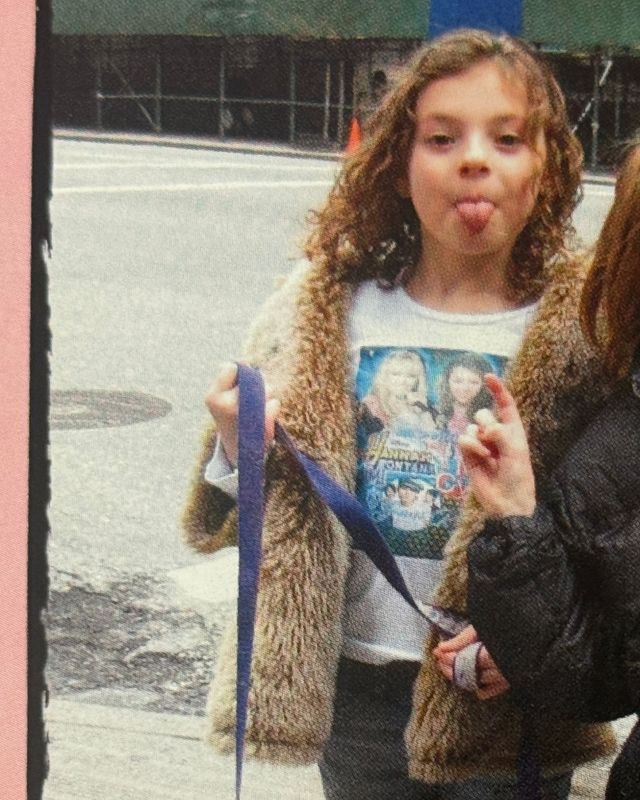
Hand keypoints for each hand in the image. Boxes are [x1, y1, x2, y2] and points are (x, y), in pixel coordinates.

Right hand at [205, 362, 279, 467]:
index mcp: (213, 397)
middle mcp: (226, 405)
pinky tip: (265, 415)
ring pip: (267, 388)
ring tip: (258, 407)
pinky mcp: (262, 428)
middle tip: (252, 396)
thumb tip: (243, 362)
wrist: (236, 452)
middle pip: (252, 377)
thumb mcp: (220, 399)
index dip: (238, 374)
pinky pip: (275, 403)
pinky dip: (273, 407)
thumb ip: (229, 380)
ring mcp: (244, 417)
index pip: (231, 368)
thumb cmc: (230, 419)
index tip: (239, 385)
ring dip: (267, 394)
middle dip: (257, 382)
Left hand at [433, 625, 509, 699]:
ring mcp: (506, 679)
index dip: (451, 659)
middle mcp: (502, 669)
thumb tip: (440, 649)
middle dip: (451, 668)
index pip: (467, 661)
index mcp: (495, 654)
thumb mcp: (480, 628)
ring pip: (475, 684)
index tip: (438, 653)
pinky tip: (469, 675)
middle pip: (469, 674)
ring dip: (460, 676)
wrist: (522, 631)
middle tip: (440, 659)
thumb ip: (462, 639)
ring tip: (448, 666)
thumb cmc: (501, 625)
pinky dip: (476, 686)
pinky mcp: (508, 684)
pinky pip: (487, 692)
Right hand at [458, 374, 535, 518]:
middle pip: (483, 413)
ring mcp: (481, 444)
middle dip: (487, 424)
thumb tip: (481, 428)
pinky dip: (471, 446)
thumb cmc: (518, 477)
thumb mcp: (516, 451)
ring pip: (471, 426)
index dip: (497, 390)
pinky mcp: (468, 455)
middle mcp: (496, 435)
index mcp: (512, 430)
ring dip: (479, 439)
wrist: (506, 502)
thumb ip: (500, 433)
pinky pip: (463, 439)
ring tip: (489, 456)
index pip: (505, 404)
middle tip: (494, 442)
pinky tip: (480, 458)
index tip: (487, 377)